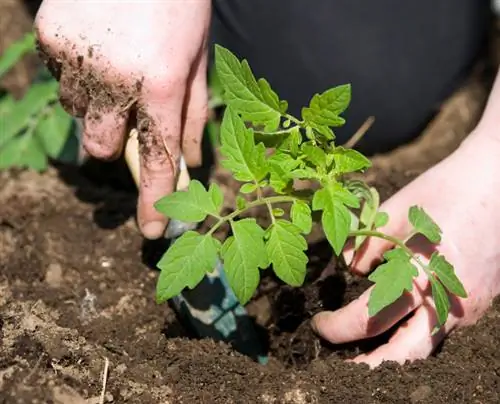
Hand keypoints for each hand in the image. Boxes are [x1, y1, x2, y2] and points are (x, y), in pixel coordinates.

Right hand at [34, 0, 210, 238]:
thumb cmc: (179, 2)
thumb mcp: (198, 57)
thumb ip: (192, 113)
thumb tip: (189, 160)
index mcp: (162, 83)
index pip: (156, 158)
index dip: (153, 199)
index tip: (152, 231)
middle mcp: (116, 78)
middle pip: (101, 148)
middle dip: (115, 142)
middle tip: (128, 115)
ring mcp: (78, 58)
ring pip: (80, 114)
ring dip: (98, 106)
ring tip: (117, 66)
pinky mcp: (51, 39)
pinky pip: (63, 80)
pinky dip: (81, 77)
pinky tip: (99, 48)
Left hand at [311, 131, 499, 367]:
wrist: (497, 180)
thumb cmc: (444, 189)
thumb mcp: (395, 210)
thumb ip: (366, 244)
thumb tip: (348, 268)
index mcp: (422, 272)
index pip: (369, 318)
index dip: (337, 327)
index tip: (319, 324)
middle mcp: (448, 299)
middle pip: (405, 354)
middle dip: (369, 366)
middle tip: (339, 366)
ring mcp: (467, 305)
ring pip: (426, 348)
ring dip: (393, 356)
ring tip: (364, 354)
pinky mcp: (475, 302)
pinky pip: (441, 332)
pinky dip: (414, 338)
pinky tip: (396, 328)